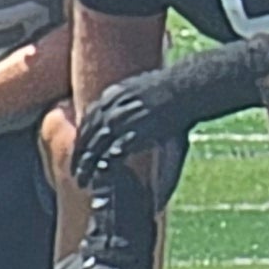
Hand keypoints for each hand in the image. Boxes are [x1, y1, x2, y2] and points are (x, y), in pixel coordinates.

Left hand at [73, 35, 268, 183]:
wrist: (191, 88)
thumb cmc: (177, 90)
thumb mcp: (147, 89)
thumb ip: (133, 100)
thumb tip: (130, 105)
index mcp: (114, 94)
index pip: (88, 117)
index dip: (82, 137)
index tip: (80, 152)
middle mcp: (114, 106)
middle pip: (87, 133)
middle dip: (80, 154)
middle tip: (76, 172)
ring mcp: (123, 118)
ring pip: (94, 145)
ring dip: (87, 164)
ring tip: (83, 180)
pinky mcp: (136, 131)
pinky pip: (114, 151)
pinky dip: (106, 163)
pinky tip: (104, 175)